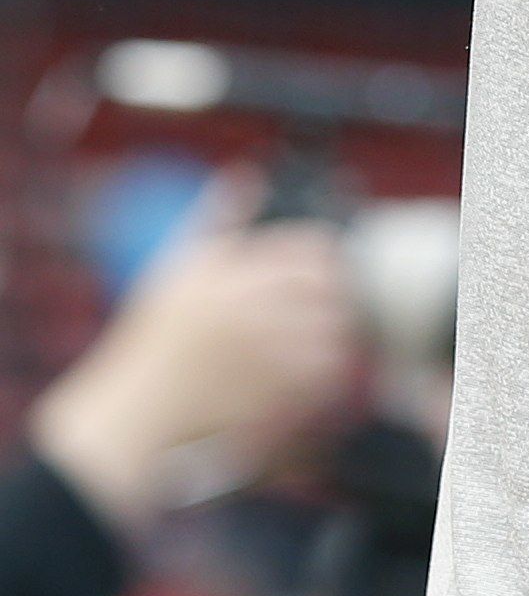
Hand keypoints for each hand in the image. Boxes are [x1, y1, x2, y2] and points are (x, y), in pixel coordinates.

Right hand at [30, 175, 360, 529]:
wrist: (127, 421)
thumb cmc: (150, 345)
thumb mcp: (175, 272)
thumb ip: (217, 219)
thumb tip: (250, 175)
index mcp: (222, 272)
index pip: (309, 248)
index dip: (324, 260)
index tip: (318, 277)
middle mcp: (242, 308)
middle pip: (329, 289)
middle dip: (333, 298)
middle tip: (322, 312)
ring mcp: (258, 354)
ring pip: (335, 332)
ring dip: (331, 338)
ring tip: (307, 347)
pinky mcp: (269, 394)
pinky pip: (326, 376)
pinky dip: (324, 375)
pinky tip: (302, 377)